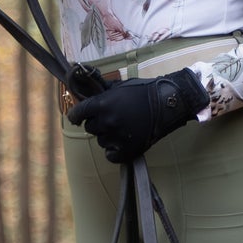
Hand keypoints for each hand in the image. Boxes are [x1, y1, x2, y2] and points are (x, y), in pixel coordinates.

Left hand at [67, 68, 207, 163]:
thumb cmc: (143, 91)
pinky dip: (113, 151)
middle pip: (89, 128)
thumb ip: (100, 91)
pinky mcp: (128, 150)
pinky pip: (111, 156)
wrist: (167, 103)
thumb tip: (84, 89)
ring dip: (107, 136)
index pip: (77, 114)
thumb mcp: (118, 86)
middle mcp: (107, 122)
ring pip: (101, 141)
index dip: (76, 115)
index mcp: (102, 105)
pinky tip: (120, 143)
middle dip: (97, 123)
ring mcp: (117, 137)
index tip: (77, 117)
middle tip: (110, 118)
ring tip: (121, 128)